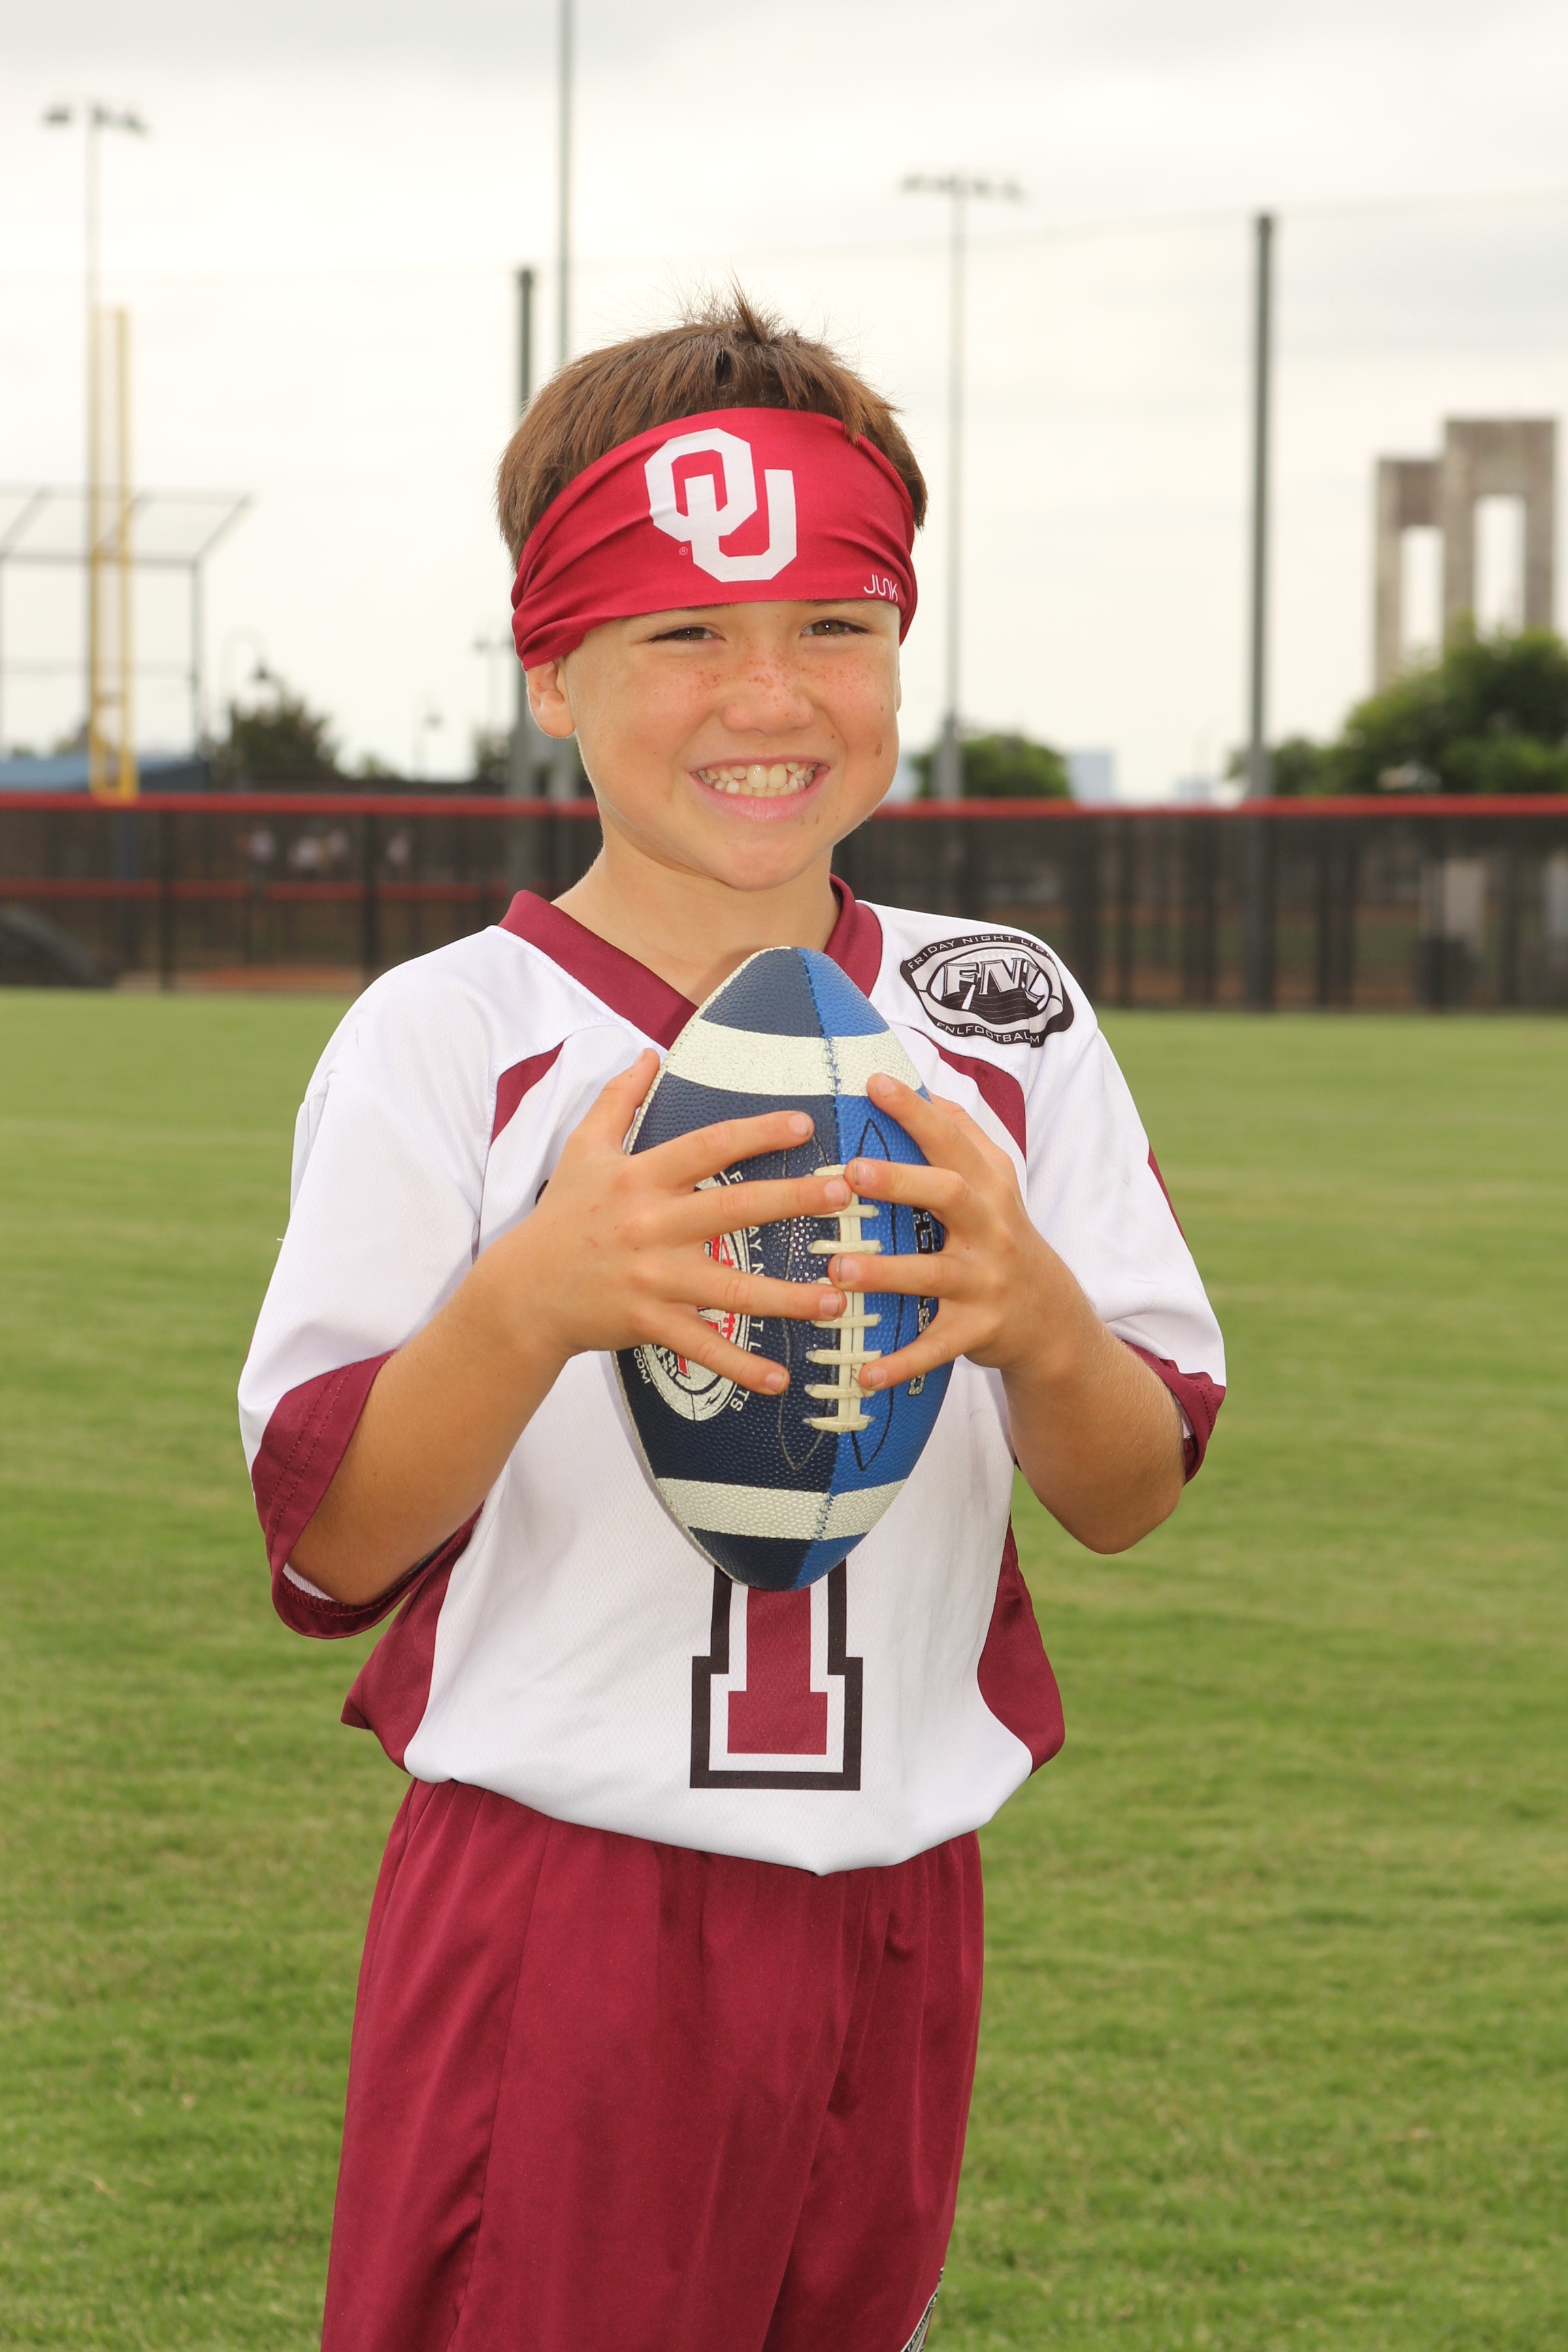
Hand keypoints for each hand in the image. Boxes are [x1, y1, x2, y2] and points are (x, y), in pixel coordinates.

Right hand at [498, 1049, 848, 1395]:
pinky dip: (740, 1367)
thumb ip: (620, 1099)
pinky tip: (781, 1379)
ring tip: (836, 1298)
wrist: (523, 1292)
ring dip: (787, 1297)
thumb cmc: (563, 1215)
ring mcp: (651, 1278)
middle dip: (791, 1200)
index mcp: (642, 1177)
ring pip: (730, 1290)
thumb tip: (649, 1053)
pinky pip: (702, 1347)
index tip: (804, 1126)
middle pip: (731, 1210)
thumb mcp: (584, 1149)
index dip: (755, 1133)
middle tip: (843, 1195)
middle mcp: (651, 1225)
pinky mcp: (647, 1323)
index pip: (707, 1146)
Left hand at [825, 1070, 1067, 1393]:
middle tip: (851, 1172)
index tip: (873, 1083)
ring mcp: (985, 1282)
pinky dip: (900, 1361)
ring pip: (934, 1275)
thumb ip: (964, 1137)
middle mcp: (991, 1228)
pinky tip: (862, 1372)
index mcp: (988, 1185)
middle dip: (901, 1181)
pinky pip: (935, 1346)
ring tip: (838, 1270)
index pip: (952, 1137)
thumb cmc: (1000, 1237)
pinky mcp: (977, 1330)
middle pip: (949, 1194)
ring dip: (886, 1273)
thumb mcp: (995, 1184)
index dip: (915, 1111)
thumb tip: (925, 1087)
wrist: (1050, 1316)